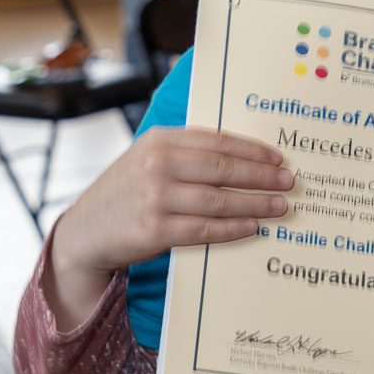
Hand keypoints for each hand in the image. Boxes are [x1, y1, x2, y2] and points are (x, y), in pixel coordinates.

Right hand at [50, 127, 290, 314]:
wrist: (84, 232)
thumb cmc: (127, 192)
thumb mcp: (149, 159)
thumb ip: (187, 153)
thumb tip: (244, 158)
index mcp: (160, 140)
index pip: (218, 141)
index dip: (252, 150)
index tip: (278, 159)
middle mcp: (157, 164)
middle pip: (223, 168)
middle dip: (262, 176)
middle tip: (289, 182)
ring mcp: (155, 197)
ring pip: (219, 200)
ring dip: (255, 204)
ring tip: (280, 206)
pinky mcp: (154, 229)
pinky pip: (205, 229)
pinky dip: (233, 228)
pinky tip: (253, 226)